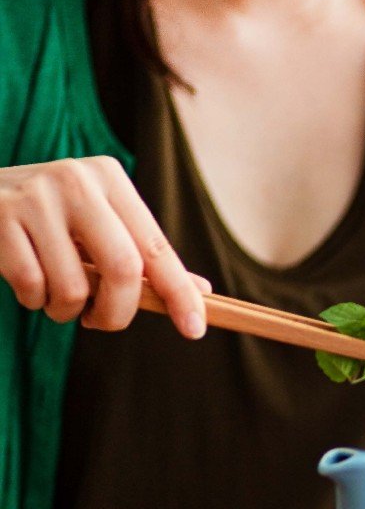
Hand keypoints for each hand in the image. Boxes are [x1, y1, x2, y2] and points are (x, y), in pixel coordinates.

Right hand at [0, 157, 207, 336]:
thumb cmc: (48, 220)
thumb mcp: (97, 225)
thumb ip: (141, 255)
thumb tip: (201, 292)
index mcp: (109, 179)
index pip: (156, 247)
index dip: (179, 293)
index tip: (194, 329)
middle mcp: (77, 179)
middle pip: (123, 269)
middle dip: (116, 313)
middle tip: (100, 321)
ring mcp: (36, 196)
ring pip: (73, 288)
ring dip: (65, 311)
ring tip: (54, 296)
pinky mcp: (1, 218)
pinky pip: (32, 287)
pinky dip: (33, 301)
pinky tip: (28, 284)